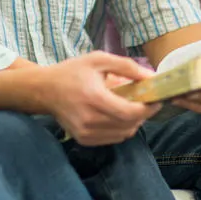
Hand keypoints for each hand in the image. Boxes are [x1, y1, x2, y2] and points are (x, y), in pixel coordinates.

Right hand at [38, 52, 160, 146]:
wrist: (44, 90)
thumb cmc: (72, 71)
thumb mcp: (98, 60)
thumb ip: (126, 66)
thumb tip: (152, 77)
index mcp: (94, 98)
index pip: (130, 113)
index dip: (148, 109)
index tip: (156, 100)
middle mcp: (89, 119)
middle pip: (129, 125)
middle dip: (142, 115)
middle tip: (145, 102)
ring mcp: (85, 133)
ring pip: (123, 134)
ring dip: (132, 123)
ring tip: (130, 107)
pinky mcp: (83, 139)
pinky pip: (112, 139)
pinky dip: (120, 129)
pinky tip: (116, 115)